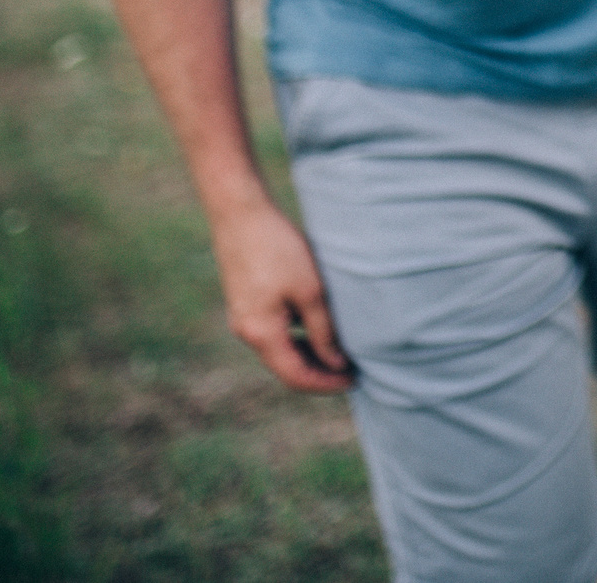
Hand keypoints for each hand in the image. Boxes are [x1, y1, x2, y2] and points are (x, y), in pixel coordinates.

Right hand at [211, 199, 353, 392]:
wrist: (240, 214)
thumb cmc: (278, 248)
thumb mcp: (310, 290)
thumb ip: (323, 330)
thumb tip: (337, 362)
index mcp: (261, 333)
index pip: (296, 376)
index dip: (326, 383)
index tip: (356, 381)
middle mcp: (246, 332)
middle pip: (286, 368)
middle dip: (320, 372)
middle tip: (355, 368)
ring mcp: (243, 318)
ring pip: (280, 350)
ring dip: (309, 355)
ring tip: (343, 351)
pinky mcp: (245, 303)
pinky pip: (274, 333)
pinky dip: (297, 338)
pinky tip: (319, 328)